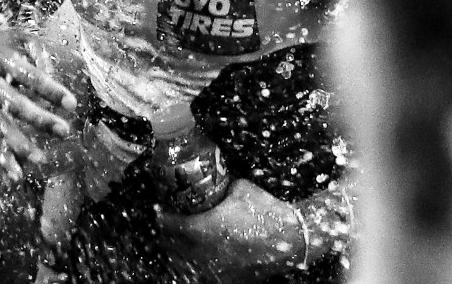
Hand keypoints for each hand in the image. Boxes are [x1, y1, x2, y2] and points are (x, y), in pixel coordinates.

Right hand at [0, 27, 81, 177]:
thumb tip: (54, 76)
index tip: (73, 104)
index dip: (51, 90)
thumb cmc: (3, 43)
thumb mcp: (20, 38)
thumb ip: (39, 54)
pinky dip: (2, 158)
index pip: (29, 75)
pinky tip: (16, 176)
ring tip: (41, 160)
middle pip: (15, 103)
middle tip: (65, 131)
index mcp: (0, 57)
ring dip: (20, 144)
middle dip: (40, 119)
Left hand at [159, 178, 304, 278]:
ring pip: (187, 265)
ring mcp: (218, 268)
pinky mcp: (231, 279)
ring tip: (180, 242)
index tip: (159, 210)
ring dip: (180, 252)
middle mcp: (207, 252)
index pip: (172, 226)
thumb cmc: (266, 212)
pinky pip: (206, 274)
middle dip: (167, 235)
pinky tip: (201, 258)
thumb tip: (211, 178)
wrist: (292, 238)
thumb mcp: (239, 188)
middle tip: (167, 224)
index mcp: (206, 228)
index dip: (162, 218)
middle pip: (174, 248)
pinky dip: (198, 265)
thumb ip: (221, 185)